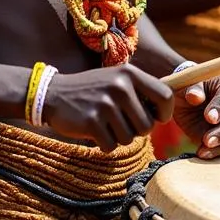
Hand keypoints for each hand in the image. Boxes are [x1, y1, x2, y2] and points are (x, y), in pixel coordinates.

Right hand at [41, 65, 174, 152]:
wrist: (52, 93)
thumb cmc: (92, 90)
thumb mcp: (116, 79)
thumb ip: (141, 91)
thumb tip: (167, 111)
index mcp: (129, 73)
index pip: (165, 96)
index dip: (165, 113)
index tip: (156, 118)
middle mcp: (120, 87)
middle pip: (147, 125)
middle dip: (136, 130)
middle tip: (120, 122)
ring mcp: (105, 105)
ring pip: (129, 138)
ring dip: (118, 137)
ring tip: (104, 123)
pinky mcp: (91, 122)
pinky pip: (110, 146)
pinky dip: (103, 143)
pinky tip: (93, 130)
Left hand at [172, 74, 219, 158]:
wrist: (184, 103)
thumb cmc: (187, 88)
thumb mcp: (186, 85)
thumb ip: (192, 89)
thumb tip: (195, 97)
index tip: (209, 118)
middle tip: (206, 141)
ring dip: (219, 147)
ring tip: (202, 152)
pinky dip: (215, 153)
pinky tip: (202, 154)